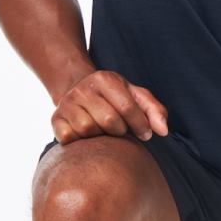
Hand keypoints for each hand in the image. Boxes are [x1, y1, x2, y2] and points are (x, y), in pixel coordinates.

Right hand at [51, 70, 168, 144]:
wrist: (78, 90)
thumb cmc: (113, 97)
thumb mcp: (135, 95)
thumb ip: (154, 110)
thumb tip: (164, 131)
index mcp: (105, 78)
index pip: (127, 106)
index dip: (140, 124)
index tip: (146, 134)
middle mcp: (84, 88)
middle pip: (109, 121)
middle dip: (121, 131)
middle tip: (122, 132)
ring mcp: (67, 103)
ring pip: (88, 130)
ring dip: (101, 137)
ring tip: (104, 133)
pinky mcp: (55, 119)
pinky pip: (69, 137)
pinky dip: (81, 142)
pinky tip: (87, 138)